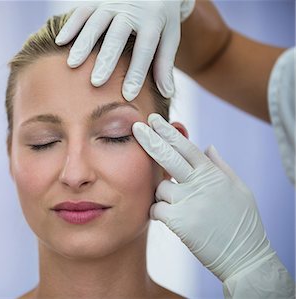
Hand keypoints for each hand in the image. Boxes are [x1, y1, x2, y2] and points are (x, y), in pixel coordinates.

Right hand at [55, 0, 194, 100]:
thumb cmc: (160, 19)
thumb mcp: (169, 37)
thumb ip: (164, 64)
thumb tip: (167, 93)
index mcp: (153, 19)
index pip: (145, 49)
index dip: (136, 73)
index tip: (128, 95)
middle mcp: (132, 9)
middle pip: (117, 36)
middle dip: (106, 60)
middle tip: (96, 82)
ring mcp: (113, 2)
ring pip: (96, 23)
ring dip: (83, 44)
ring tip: (73, 65)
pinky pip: (82, 11)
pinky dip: (70, 26)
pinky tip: (60, 42)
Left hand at [132, 113, 274, 281]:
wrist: (244, 257)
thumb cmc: (242, 223)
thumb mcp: (239, 189)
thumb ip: (220, 166)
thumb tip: (207, 146)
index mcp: (214, 174)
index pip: (187, 147)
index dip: (169, 132)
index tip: (154, 120)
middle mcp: (200, 184)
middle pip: (169, 156)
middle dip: (151, 139)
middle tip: (137, 127)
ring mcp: (189, 202)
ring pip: (160, 188)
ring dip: (163, 195)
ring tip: (180, 208)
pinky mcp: (179, 221)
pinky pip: (156, 209)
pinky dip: (159, 213)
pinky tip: (171, 219)